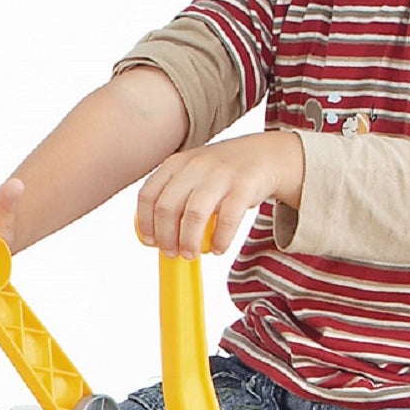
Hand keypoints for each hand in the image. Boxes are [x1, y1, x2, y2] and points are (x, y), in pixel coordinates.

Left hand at [135, 132, 303, 257]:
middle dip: (166, 237)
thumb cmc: (222, 172)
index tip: (150, 242)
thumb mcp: (192, 173)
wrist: (264, 155)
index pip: (148, 195)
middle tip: (171, 253)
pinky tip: (219, 249)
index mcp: (176, 163)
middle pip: (167, 207)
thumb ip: (173, 195)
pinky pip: (227, 219)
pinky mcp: (244, 186)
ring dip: (188, 241)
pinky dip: (220, 239)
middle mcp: (195, 166)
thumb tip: (156, 236)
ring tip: (190, 254)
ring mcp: (220, 174)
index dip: (145, 223)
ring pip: (194, 215)